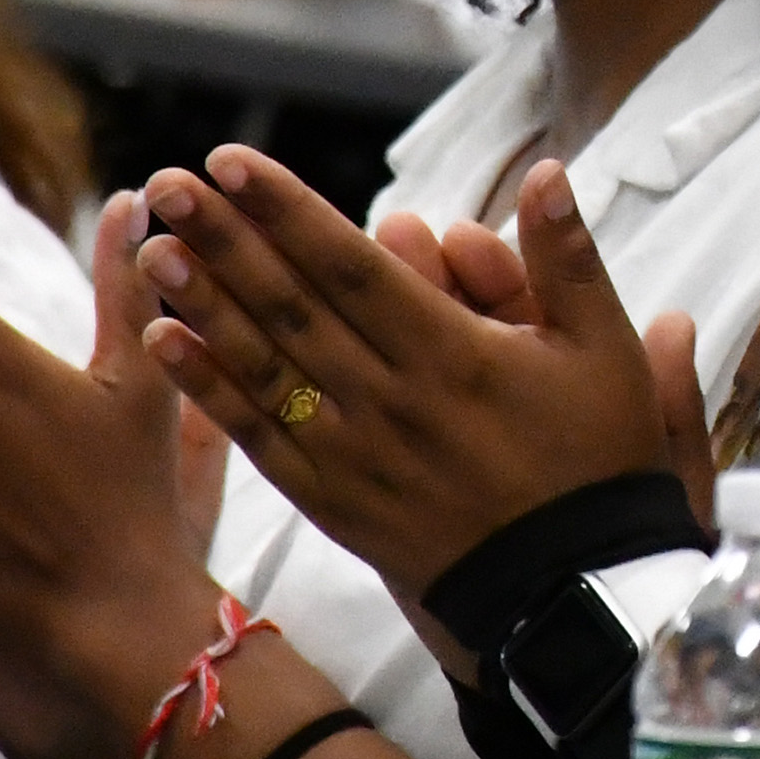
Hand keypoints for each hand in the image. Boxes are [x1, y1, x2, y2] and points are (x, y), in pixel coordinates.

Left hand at [127, 146, 676, 596]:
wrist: (573, 595)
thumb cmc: (595, 466)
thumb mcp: (607, 355)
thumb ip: (568, 260)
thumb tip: (546, 171)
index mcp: (453, 356)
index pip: (351, 265)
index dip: (287, 210)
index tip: (232, 163)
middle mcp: (391, 402)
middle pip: (292, 305)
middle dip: (226, 240)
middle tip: (169, 182)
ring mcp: (356, 457)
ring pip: (266, 367)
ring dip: (203, 305)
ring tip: (152, 249)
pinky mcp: (336, 504)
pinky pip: (261, 438)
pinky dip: (209, 389)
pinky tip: (162, 343)